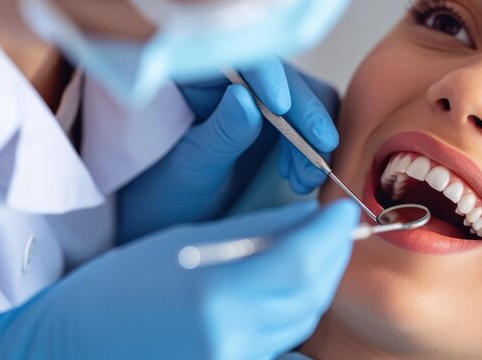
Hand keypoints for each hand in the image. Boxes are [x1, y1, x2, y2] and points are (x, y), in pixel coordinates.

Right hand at [0, 200, 358, 359]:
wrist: (74, 347)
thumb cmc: (119, 288)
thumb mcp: (185, 244)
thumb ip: (255, 234)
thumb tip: (308, 219)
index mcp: (213, 295)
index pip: (300, 262)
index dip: (331, 234)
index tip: (344, 212)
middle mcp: (230, 338)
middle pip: (309, 294)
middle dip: (329, 256)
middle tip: (334, 229)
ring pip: (301, 320)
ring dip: (313, 285)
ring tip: (309, 254)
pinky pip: (283, 347)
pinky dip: (292, 317)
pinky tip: (283, 293)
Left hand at [117, 58, 339, 241]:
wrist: (168, 219)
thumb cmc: (165, 191)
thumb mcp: (192, 165)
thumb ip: (221, 133)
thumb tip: (247, 98)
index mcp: (200, 78)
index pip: (245, 61)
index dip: (268, 77)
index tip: (281, 106)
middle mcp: (235, 83)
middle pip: (288, 81)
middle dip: (306, 119)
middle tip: (316, 159)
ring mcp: (259, 104)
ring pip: (307, 103)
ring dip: (315, 140)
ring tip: (305, 180)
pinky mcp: (276, 127)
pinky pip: (309, 127)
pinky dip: (313, 151)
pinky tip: (302, 179)